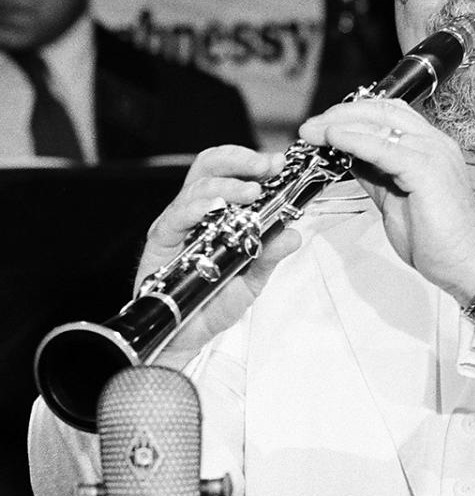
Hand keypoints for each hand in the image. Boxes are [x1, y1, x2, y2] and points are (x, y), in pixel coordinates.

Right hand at [137, 145, 300, 367]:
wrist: (186, 336)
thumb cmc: (213, 303)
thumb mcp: (252, 279)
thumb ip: (270, 255)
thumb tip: (293, 234)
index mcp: (219, 213)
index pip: (231, 173)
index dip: (253, 162)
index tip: (278, 163)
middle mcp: (197, 212)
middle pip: (210, 167)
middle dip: (240, 160)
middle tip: (266, 166)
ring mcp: (178, 223)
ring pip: (196, 186)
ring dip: (226, 184)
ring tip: (251, 191)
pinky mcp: (161, 240)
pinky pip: (176, 216)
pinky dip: (196, 208)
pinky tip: (214, 208)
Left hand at [299, 100, 474, 306]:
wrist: (465, 263)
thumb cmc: (436, 239)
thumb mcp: (393, 198)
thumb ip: (374, 174)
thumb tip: (347, 156)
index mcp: (429, 147)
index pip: (388, 114)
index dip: (352, 115)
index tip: (322, 126)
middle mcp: (434, 144)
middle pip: (382, 110)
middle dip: (341, 114)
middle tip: (310, 127)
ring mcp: (433, 154)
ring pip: (381, 124)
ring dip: (341, 124)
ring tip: (314, 132)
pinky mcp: (427, 171)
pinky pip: (384, 147)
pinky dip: (355, 140)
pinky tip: (334, 140)